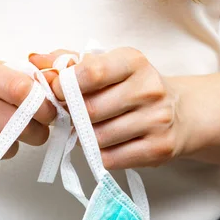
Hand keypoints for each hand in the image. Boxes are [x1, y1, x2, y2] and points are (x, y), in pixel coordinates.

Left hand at [30, 48, 187, 168]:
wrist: (182, 113)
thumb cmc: (133, 89)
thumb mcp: (109, 67)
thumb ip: (71, 63)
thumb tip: (37, 61)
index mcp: (134, 62)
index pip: (92, 73)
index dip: (65, 86)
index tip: (58, 93)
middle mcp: (149, 89)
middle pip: (90, 111)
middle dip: (75, 117)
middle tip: (74, 117)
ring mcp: (157, 120)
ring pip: (98, 138)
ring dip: (87, 138)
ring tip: (93, 130)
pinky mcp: (159, 148)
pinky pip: (111, 159)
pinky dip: (101, 155)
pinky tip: (108, 145)